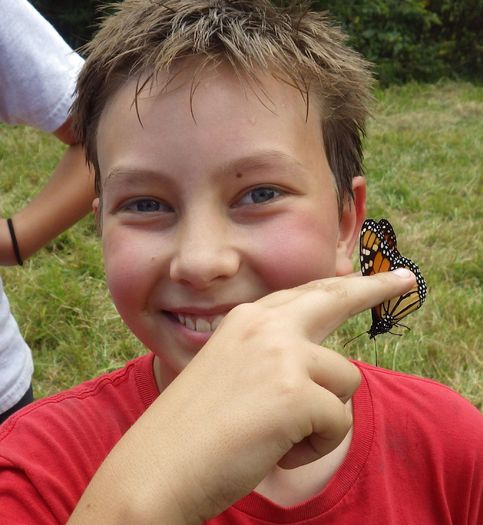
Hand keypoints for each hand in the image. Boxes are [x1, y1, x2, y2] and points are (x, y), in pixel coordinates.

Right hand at [70, 269, 415, 523]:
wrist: (158, 466)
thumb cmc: (193, 429)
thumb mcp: (230, 374)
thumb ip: (272, 357)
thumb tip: (320, 361)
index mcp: (246, 320)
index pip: (304, 294)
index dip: (339, 286)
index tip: (367, 278)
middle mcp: (266, 326)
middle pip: (335, 298)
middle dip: (373, 287)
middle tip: (405, 281)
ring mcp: (281, 354)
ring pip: (344, 381)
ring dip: (322, 415)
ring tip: (277, 433)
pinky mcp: (295, 393)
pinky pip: (337, 423)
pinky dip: (313, 446)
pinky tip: (274, 450)